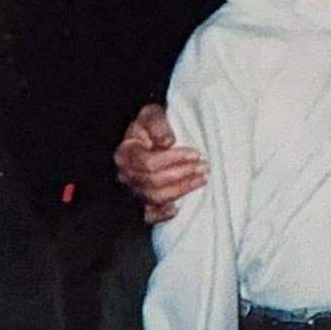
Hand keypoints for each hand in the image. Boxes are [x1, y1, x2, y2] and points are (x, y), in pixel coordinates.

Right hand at [114, 104, 206, 222]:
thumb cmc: (152, 125)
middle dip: (183, 174)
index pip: (148, 163)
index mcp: (126, 153)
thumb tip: (167, 142)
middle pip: (152, 182)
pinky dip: (162, 214)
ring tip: (201, 179)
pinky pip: (148, 215)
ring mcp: (133, 189)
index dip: (174, 159)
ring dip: (181, 189)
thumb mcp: (153, 114)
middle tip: (204, 166)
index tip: (196, 153)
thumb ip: (157, 123)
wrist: (150, 135)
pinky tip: (177, 208)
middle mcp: (126, 174)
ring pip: (154, 198)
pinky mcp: (142, 202)